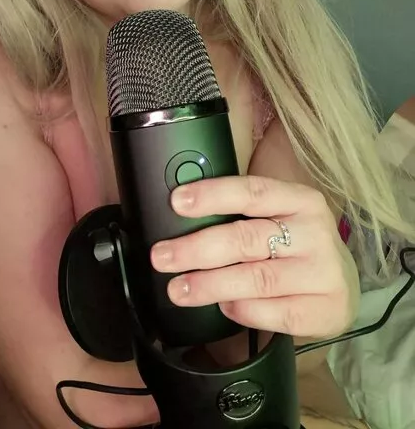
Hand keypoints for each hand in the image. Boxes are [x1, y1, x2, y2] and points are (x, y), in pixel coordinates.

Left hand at [150, 176, 359, 338]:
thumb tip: (182, 214)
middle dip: (197, 248)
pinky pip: (273, 312)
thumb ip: (240, 214)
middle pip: (247, 238)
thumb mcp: (278, 218)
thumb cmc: (296, 247)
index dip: (213, 195)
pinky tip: (223, 306)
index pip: (253, 192)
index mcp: (301, 200)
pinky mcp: (325, 310)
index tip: (177, 202)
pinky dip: (242, 310)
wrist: (342, 287)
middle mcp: (315, 233)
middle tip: (162, 256)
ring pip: (256, 278)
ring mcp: (323, 273)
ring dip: (210, 284)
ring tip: (179, 289)